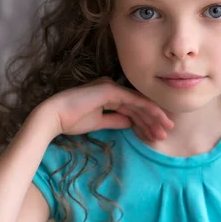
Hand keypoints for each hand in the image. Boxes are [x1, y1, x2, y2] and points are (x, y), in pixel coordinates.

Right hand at [40, 77, 173, 139]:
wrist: (54, 116)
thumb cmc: (71, 120)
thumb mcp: (98, 123)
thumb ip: (115, 121)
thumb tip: (131, 124)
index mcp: (108, 95)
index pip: (131, 109)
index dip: (145, 121)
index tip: (156, 134)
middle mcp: (111, 88)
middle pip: (138, 106)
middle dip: (153, 120)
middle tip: (167, 132)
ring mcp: (111, 87)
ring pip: (139, 103)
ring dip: (153, 117)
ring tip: (166, 130)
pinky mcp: (110, 90)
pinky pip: (133, 100)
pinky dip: (146, 109)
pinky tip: (157, 118)